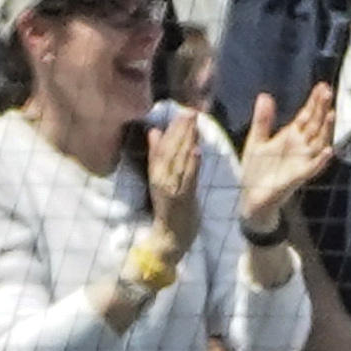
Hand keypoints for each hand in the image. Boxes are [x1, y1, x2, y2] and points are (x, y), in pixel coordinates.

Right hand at [138, 103, 206, 223]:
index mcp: (156, 173)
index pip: (162, 147)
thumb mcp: (161, 180)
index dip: (172, 129)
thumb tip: (154, 132)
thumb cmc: (170, 209)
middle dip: (180, 130)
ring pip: (178, 161)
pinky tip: (196, 150)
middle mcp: (161, 179)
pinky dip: (192, 164)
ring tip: (193, 123)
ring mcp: (171, 189)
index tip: (182, 113)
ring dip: (186, 140)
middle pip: (170, 150)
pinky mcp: (182, 199)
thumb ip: (157, 157)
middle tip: (190, 112)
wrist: (169, 238)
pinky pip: (187, 179)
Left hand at [239, 79, 340, 222]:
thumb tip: (265, 95)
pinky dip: (321, 160)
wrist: (251, 197)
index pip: (306, 116)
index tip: (322, 86)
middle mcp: (301, 147)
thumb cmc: (257, 170)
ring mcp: (302, 161)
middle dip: (321, 108)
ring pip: (318, 142)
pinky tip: (328, 150)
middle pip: (314, 124)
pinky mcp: (298, 177)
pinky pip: (313, 168)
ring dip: (326, 130)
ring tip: (331, 113)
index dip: (314, 101)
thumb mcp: (256, 140)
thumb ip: (263, 120)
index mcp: (291, 136)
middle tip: (328, 90)